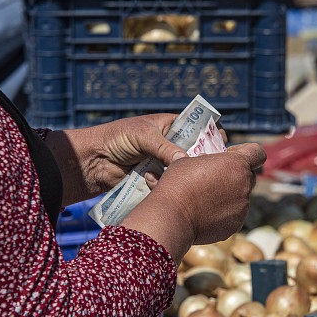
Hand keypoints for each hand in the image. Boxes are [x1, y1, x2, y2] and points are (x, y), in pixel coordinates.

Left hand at [45, 114, 226, 204]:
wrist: (93, 161)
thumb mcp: (143, 136)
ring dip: (188, 175)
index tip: (224, 145)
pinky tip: (180, 190)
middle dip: (203, 159)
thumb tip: (188, 161)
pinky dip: (174, 186)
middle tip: (213, 168)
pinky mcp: (156, 180)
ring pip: (184, 170)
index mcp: (169, 126)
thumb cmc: (116, 138)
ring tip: (197, 180)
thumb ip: (165, 147)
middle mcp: (169, 144)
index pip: (197, 128)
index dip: (212, 134)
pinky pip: (171, 183)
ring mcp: (164, 163)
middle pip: (195, 152)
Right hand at [146, 143, 266, 244]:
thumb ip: (208, 160)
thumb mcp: (189, 160)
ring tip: (205, 198)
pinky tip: (205, 213)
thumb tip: (209, 162)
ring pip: (241, 197)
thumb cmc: (177, 184)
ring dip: (228, 195)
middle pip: (249, 177)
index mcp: (236, 164)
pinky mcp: (235, 225)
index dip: (247, 152)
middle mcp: (244, 186)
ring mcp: (242, 208)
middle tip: (214, 177)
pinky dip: (223, 213)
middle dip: (235, 175)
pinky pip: (234, 215)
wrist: (172, 216)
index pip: (258, 153)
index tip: (230, 155)